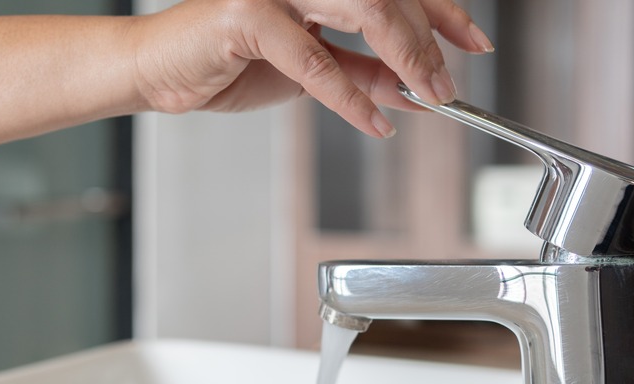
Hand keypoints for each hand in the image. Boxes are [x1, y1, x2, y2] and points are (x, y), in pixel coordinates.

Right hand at [130, 0, 492, 137]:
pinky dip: (350, 95)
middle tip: (448, 85)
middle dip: (429, 41)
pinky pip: (315, 58)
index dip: (441, 13)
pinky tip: (374, 122)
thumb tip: (414, 90)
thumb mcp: (313, 72)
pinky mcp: (248, 15)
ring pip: (365, 7)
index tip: (472, 43)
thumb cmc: (229, 62)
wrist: (162, 72)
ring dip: (405, 55)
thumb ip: (363, 74)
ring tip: (428, 95)